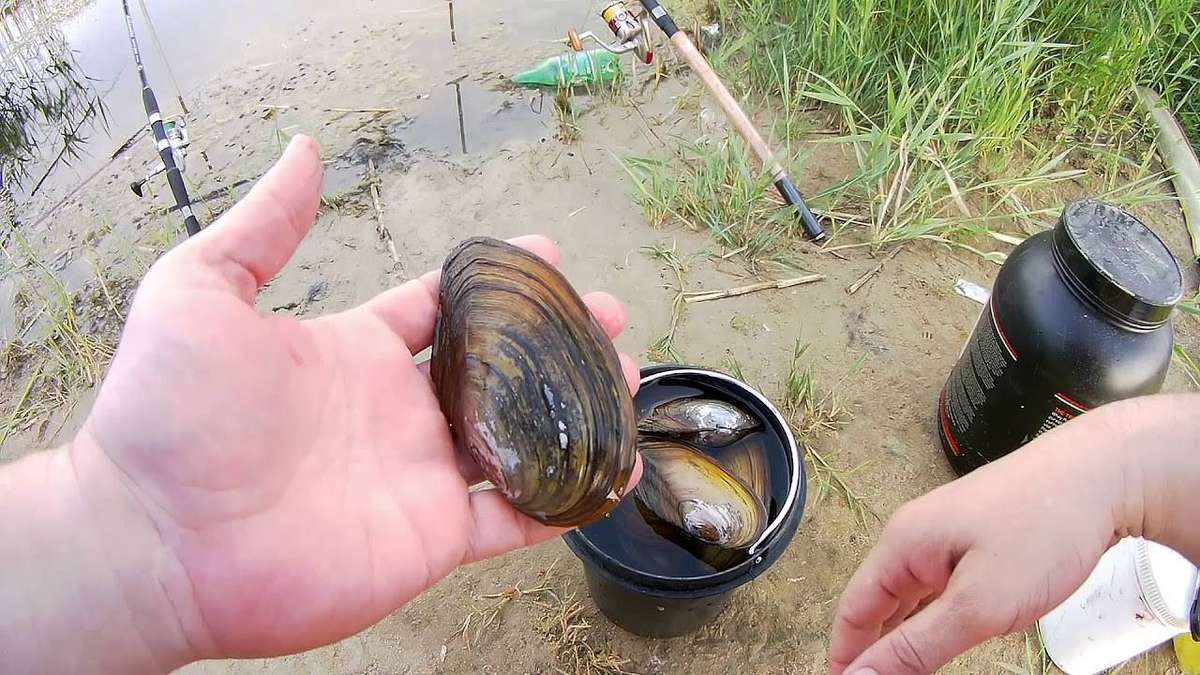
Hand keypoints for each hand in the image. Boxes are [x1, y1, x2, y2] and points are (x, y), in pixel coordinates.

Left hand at [73, 136, 640, 664]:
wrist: (150, 538)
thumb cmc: (165, 414)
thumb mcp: (200, 292)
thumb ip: (263, 226)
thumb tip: (304, 149)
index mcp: (355, 351)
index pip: (442, 307)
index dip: (496, 280)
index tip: (548, 252)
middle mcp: (397, 411)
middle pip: (498, 370)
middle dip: (557, 341)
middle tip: (611, 316)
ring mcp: (418, 475)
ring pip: (520, 439)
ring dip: (575, 411)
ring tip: (628, 379)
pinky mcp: (430, 537)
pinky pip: (515, 519)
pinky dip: (566, 499)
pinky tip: (612, 469)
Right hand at [827, 400, 1159, 674]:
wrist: (1102, 475)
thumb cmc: (1043, 530)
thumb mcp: (978, 605)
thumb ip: (916, 645)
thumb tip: (862, 674)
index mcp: (903, 544)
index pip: (854, 608)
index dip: (846, 652)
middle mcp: (916, 535)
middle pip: (879, 601)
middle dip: (874, 646)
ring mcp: (947, 535)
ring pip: (912, 596)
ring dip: (905, 633)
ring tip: (902, 670)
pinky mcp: (976, 539)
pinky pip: (942, 586)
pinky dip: (934, 616)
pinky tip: (939, 636)